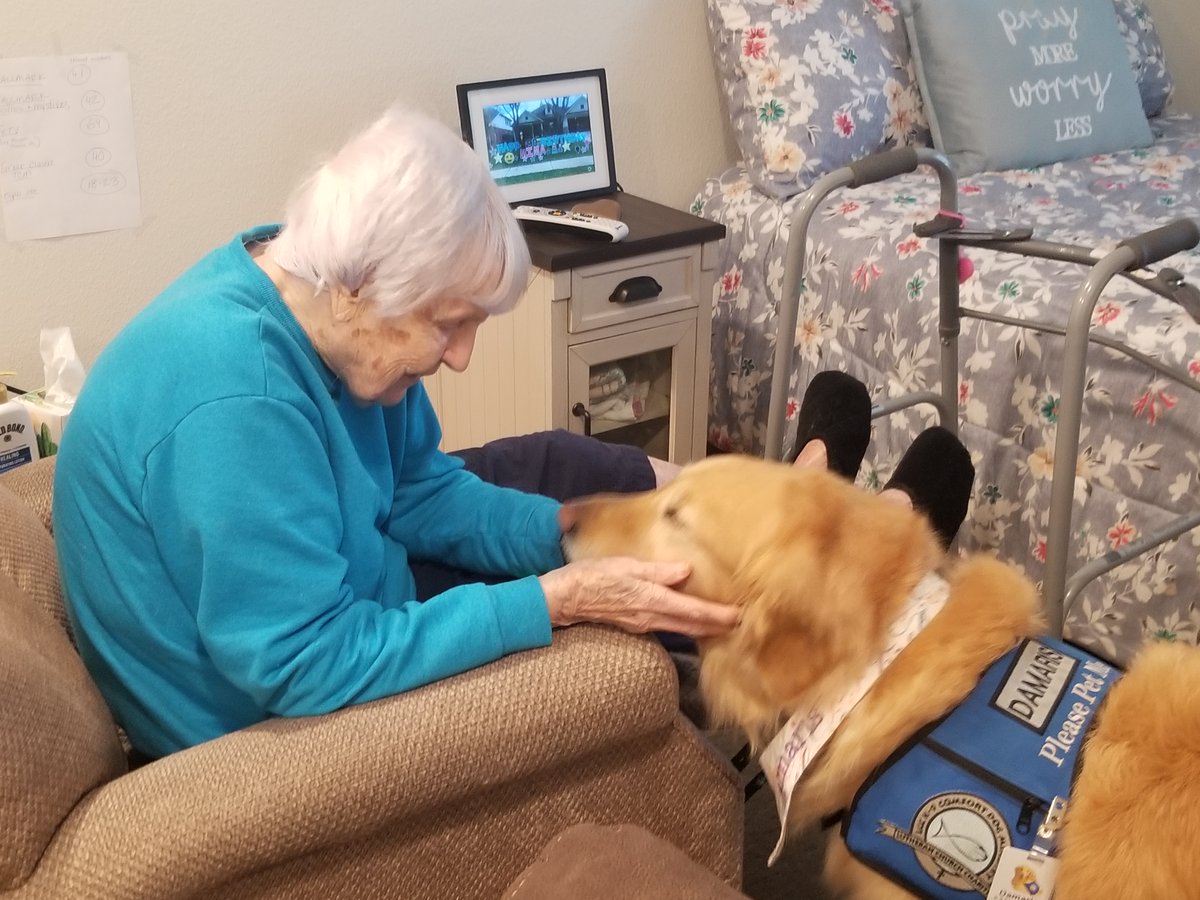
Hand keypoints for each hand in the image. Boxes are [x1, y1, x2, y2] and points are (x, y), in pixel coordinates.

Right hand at [538, 557, 739, 637]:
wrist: (564, 597)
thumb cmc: (592, 576)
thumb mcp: (624, 566)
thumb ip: (656, 570)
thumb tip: (686, 572)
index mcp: (651, 601)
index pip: (693, 612)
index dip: (718, 616)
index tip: (740, 616)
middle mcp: (651, 617)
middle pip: (692, 626)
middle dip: (717, 626)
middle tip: (742, 623)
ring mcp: (643, 624)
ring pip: (681, 628)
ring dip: (703, 626)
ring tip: (723, 622)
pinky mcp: (635, 623)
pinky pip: (668, 626)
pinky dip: (685, 624)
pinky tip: (690, 619)